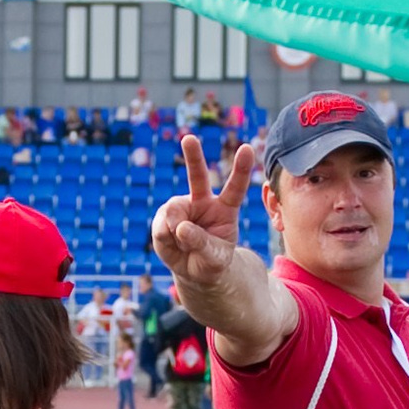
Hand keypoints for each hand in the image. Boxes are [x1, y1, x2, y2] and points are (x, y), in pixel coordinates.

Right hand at [151, 133, 255, 299]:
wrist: (193, 269)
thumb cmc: (211, 261)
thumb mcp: (214, 258)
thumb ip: (201, 243)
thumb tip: (180, 227)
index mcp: (225, 209)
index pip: (234, 188)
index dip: (240, 169)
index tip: (246, 148)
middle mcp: (203, 202)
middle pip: (197, 176)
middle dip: (193, 156)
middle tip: (189, 139)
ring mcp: (182, 208)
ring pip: (174, 209)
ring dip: (176, 228)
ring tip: (181, 243)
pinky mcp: (165, 217)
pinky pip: (161, 224)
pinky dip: (165, 237)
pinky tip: (172, 244)